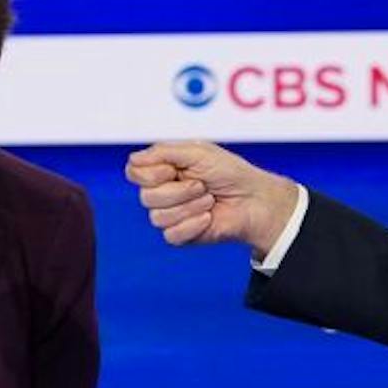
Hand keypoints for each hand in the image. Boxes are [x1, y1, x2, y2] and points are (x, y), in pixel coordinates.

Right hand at [125, 141, 301, 256]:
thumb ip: (163, 152)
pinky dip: (194, 224)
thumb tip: (133, 159)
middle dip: (179, 190)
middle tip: (202, 185)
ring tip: (210, 200)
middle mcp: (163, 192)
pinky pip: (171, 234)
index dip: (152, 173)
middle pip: (145, 196)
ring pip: (157, 217)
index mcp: (163, 169)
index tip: (174, 168)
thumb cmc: (229, 172)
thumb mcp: (197, 152)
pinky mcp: (180, 235)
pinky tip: (209, 217)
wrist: (254, 199)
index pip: (134, 172)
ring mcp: (170, 215)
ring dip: (190, 206)